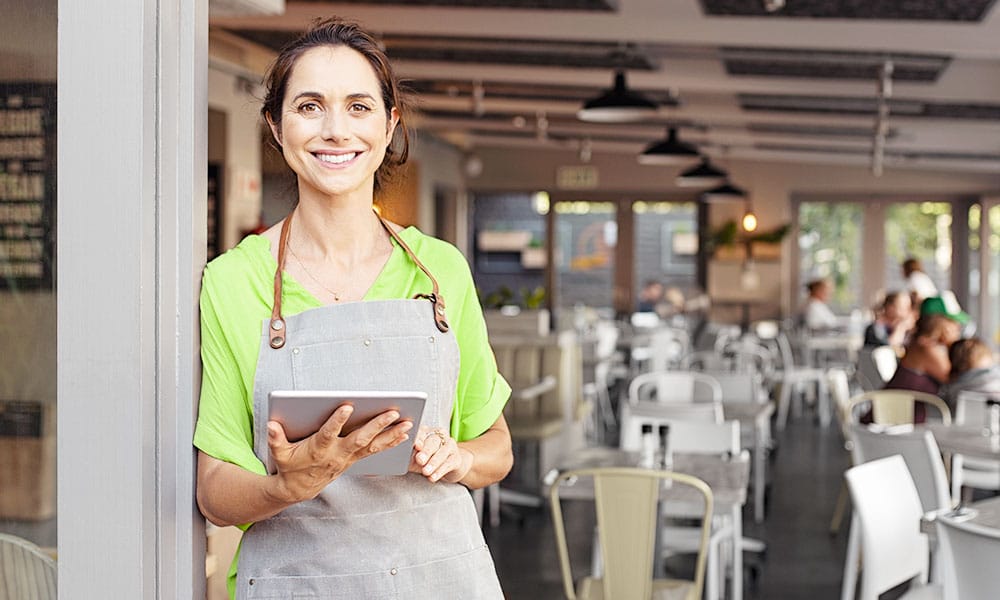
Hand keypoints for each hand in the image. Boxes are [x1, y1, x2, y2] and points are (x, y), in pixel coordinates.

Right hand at [267, 404, 412, 502]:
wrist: (299, 489)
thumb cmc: (289, 465)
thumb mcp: (279, 453)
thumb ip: (276, 439)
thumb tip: (271, 425)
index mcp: (318, 449)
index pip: (328, 433)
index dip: (337, 421)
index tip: (348, 406)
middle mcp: (337, 454)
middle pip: (360, 438)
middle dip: (377, 425)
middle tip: (393, 412)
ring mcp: (348, 458)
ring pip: (373, 445)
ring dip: (391, 434)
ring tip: (408, 423)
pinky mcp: (355, 459)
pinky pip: (376, 450)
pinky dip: (391, 442)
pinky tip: (405, 433)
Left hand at [410, 426, 471, 482]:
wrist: (445, 467)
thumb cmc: (425, 460)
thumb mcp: (414, 456)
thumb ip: (408, 454)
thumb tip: (400, 454)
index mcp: (427, 432)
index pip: (422, 432)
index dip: (419, 438)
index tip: (416, 446)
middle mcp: (440, 436)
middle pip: (433, 441)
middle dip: (426, 451)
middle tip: (420, 460)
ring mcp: (450, 446)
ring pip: (442, 452)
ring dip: (433, 463)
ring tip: (426, 472)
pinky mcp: (456, 458)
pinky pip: (448, 463)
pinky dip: (440, 471)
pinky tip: (433, 477)